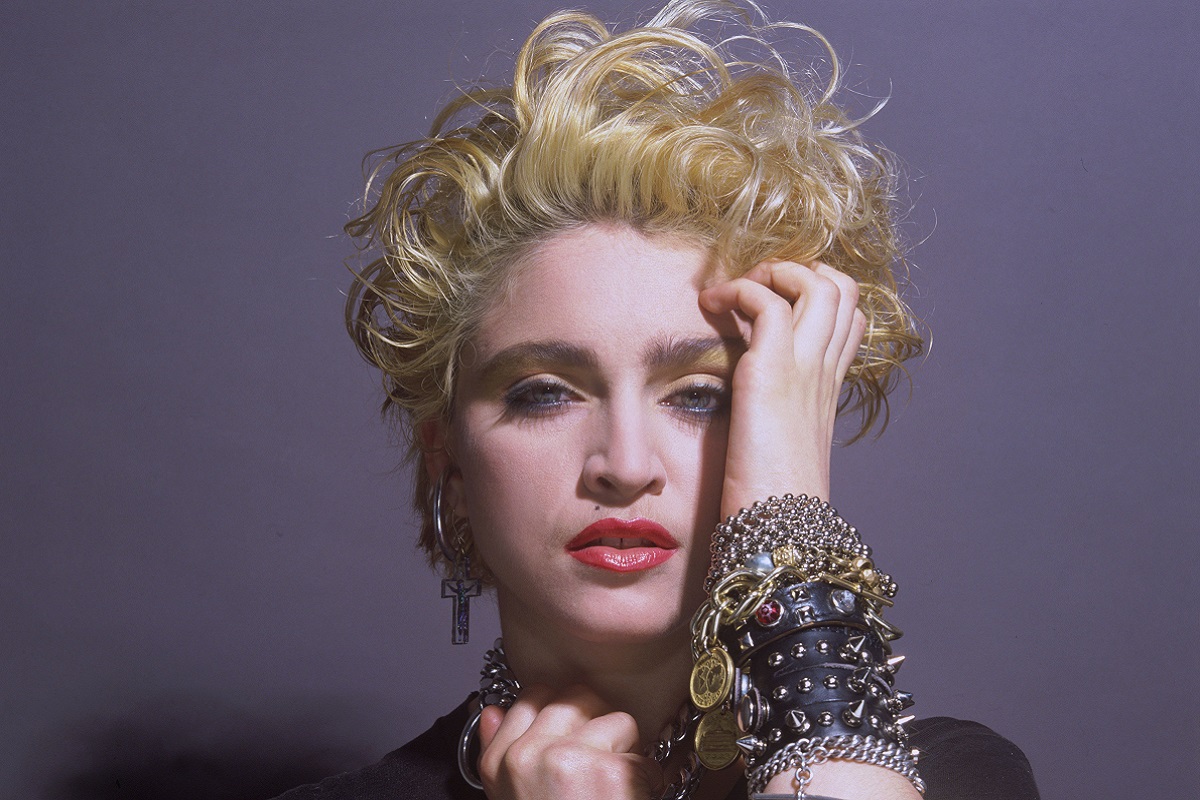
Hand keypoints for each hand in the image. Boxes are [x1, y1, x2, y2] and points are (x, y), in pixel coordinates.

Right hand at [477, 684, 663, 799]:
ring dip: (628, 755)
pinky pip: (645, 759)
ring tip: (614, 792)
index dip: (563, 714)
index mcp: (499, 763)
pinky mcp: (609, 771)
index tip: (575, 734)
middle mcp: (526, 755)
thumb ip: (500, 752)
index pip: (531, 699)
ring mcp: (566, 759)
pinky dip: (648, 784)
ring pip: (618, 721)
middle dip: (598, 725)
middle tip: (601, 767)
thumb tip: (495, 711)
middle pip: (576, 698)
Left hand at [699, 260, 865, 516]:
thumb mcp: (779, 451)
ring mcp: (804, 370)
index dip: (816, 297)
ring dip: (772, 272)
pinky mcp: (772, 373)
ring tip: (733, 293)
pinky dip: (740, 289)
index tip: (770, 305)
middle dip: (797, 271)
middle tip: (752, 290)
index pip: (847, 320)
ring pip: (818, 284)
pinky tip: (711, 307)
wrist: (777, 531)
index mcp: (826, 391)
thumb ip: (771, 421)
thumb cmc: (770, 502)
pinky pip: (768, 301)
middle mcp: (823, 374)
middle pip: (842, 290)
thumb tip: (748, 417)